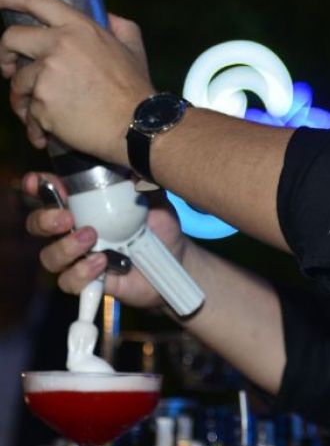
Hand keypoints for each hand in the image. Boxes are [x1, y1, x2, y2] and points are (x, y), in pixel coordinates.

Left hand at [0, 0, 153, 162]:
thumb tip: (107, 16)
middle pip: (11, 38)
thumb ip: (120, 27)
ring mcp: (48, 75)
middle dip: (3, 53)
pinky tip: (46, 134)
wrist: (139, 128)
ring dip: (24, 99)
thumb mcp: (134, 50)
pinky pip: (28, 113)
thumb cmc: (137, 92)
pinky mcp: (42, 104)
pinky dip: (35, 126)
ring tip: (41, 115)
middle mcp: (59, 46)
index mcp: (80, 28)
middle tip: (9, 69)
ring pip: (18, 82)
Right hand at [23, 172, 188, 311]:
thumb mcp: (152, 199)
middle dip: (45, 220)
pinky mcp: (88, 281)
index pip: (50, 192)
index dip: (37, 186)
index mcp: (84, 204)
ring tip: (92, 239)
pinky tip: (103, 264)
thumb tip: (129, 163)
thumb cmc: (159, 224)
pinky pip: (68, 281)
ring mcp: (79, 256)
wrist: (176, 258)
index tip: (36, 182)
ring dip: (66, 247)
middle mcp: (74, 229)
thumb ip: (138, 181)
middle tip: (68, 218)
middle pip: (37, 224)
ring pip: (49, 256)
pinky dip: (81, 273)